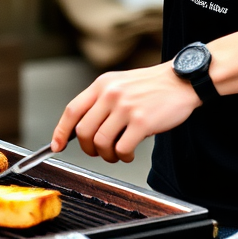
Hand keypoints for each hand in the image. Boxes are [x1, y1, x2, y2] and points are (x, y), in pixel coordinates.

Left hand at [50, 63, 200, 162]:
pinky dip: (123, 157)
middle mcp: (110, 94)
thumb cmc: (150, 87)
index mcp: (102, 85)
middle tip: (100, 152)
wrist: (181, 81)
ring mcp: (125, 107)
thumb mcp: (119, 84)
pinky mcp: (142, 122)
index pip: (72, 110)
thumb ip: (100, 101)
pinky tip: (129, 153)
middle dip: (89, 149)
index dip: (61, 131)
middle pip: (84, 132)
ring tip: (117, 154)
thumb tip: (81, 129)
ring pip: (101, 143)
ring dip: (107, 156)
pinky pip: (122, 148)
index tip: (57, 146)